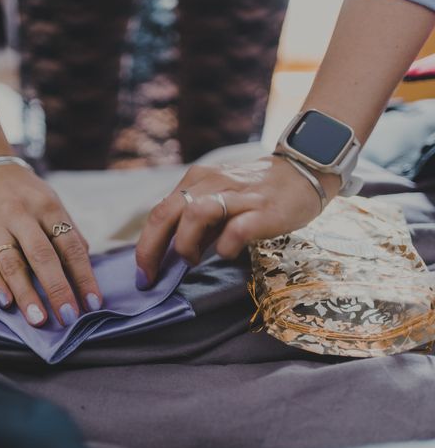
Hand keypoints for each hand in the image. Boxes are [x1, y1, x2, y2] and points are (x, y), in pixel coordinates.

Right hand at [0, 164, 101, 326]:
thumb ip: (69, 234)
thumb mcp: (53, 204)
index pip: (70, 246)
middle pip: (41, 255)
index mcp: (48, 207)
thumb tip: (85, 268)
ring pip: (11, 263)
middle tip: (68, 317)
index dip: (83, 276)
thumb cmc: (28, 196)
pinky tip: (5, 303)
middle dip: (57, 289)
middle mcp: (21, 215)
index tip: (93, 303)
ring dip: (25, 294)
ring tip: (38, 319)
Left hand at [135, 155, 340, 287]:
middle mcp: (212, 183)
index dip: (145, 246)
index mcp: (197, 181)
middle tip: (151, 277)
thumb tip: (171, 254)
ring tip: (194, 260)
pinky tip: (227, 253)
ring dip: (186, 245)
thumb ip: (197, 223)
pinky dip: (225, 246)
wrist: (304, 170)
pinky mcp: (263, 210)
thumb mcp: (219, 200)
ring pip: (194, 215)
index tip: (143, 274)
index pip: (159, 212)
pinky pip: (235, 229)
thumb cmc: (256, 192)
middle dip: (151, 249)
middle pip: (166, 213)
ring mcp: (238, 195)